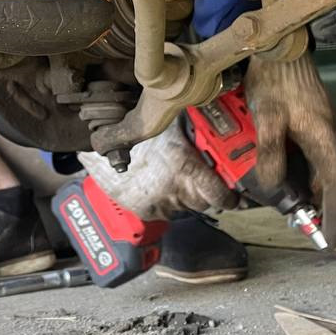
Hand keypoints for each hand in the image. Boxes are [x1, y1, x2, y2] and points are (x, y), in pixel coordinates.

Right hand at [78, 118, 236, 220]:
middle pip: (206, 203)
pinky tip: (160, 183)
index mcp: (183, 165)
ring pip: (188, 207)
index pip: (220, 195)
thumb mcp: (171, 123)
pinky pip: (169, 211)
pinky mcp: (147, 211)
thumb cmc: (136, 129)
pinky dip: (169, 201)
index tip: (235, 196)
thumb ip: (198, 130)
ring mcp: (160, 202)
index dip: (230, 197)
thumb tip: (226, 123)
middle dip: (207, 192)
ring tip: (175, 175)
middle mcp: (174, 188)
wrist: (100, 147)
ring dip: (187, 195)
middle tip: (202, 177)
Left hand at [244, 53, 335, 247]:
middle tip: (309, 225)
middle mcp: (332, 135)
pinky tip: (290, 171)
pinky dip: (307, 169)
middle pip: (331, 181)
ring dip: (312, 187)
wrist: (280, 46)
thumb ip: (271, 155)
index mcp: (324, 139)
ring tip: (297, 204)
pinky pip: (316, 152)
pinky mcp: (317, 118)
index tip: (333, 239)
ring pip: (323, 167)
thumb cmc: (275, 80)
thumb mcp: (267, 119)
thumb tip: (275, 185)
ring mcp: (326, 126)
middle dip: (322, 206)